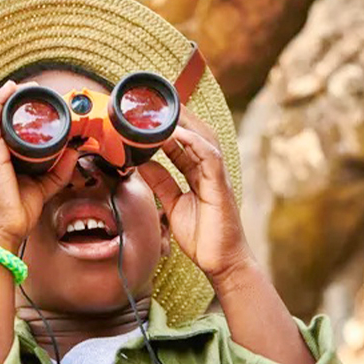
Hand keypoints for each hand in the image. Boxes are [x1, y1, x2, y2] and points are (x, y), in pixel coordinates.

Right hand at [0, 81, 80, 250]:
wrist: (1, 233)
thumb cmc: (14, 213)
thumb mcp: (42, 186)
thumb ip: (58, 169)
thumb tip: (75, 151)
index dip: (11, 108)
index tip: (33, 100)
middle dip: (11, 98)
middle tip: (34, 91)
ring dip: (6, 95)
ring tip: (25, 87)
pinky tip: (11, 91)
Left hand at [137, 111, 255, 286]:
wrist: (221, 263)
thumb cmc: (202, 235)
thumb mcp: (172, 203)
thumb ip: (160, 181)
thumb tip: (141, 162)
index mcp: (199, 172)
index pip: (183, 141)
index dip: (167, 125)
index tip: (147, 112)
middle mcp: (209, 170)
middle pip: (196, 132)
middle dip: (178, 114)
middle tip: (155, 100)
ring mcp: (217, 176)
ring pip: (204, 138)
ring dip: (184, 121)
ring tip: (163, 107)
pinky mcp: (220, 186)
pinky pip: (208, 156)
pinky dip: (192, 141)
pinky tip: (176, 131)